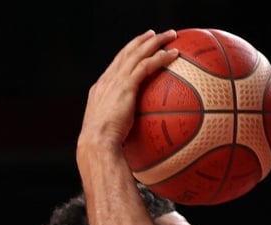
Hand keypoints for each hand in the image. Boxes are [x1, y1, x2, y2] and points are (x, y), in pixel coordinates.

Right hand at [78, 29, 178, 151]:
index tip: (139, 47)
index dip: (127, 53)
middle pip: (125, 53)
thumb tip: (138, 136)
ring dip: (154, 41)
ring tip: (169, 35)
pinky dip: (159, 57)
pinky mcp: (125, 86)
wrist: (97, 143)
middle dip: (141, 41)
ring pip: (136, 53)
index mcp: (101, 88)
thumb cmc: (105, 145)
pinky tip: (173, 54)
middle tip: (154, 33)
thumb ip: (123, 125)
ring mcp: (115, 81)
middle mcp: (107, 80)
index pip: (116, 65)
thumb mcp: (113, 130)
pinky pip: (145, 66)